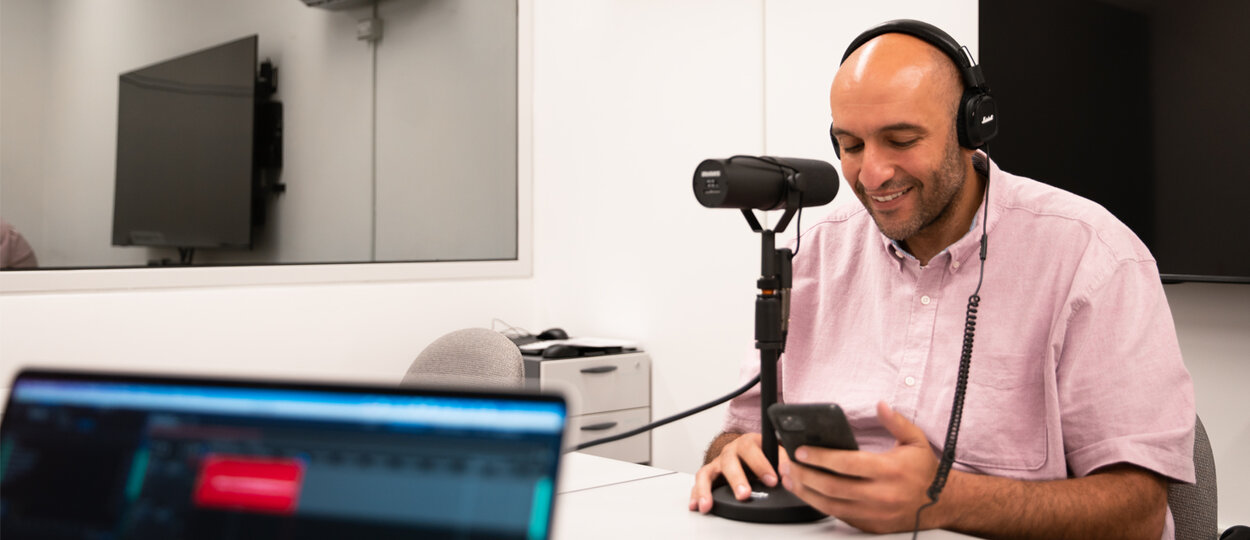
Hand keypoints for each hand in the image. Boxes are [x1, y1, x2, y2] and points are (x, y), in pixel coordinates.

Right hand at [687, 433, 778, 513]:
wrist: (747, 449)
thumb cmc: (761, 452)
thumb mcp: (774, 451)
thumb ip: (782, 460)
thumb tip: (788, 474)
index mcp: (747, 443)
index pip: (751, 449)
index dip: (761, 464)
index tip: (772, 480)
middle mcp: (730, 451)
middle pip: (729, 462)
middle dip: (736, 479)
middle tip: (744, 494)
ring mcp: (718, 463)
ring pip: (707, 473)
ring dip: (706, 489)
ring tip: (708, 504)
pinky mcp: (709, 474)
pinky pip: (699, 483)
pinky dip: (696, 494)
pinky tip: (696, 505)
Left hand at [779, 402, 940, 532]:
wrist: (941, 503)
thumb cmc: (924, 471)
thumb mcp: (915, 440)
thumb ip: (896, 422)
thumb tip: (880, 405)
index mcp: (889, 471)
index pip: (846, 464)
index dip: (820, 457)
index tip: (800, 450)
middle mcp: (880, 495)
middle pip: (831, 487)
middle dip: (804, 474)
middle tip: (787, 463)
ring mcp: (874, 514)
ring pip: (830, 505)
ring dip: (805, 491)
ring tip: (790, 477)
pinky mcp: (870, 526)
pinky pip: (838, 516)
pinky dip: (819, 504)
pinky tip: (807, 492)